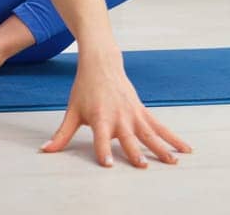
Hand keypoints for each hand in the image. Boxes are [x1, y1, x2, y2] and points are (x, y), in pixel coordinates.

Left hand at [40, 57, 190, 166]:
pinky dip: (173, 137)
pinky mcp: (142, 111)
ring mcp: (134, 114)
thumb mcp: (72, 111)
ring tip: (172, 162)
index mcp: (100, 117)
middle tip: (142, 166)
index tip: (107, 164)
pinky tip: (185, 149)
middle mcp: (119, 116)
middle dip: (135, 152)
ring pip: (150, 133)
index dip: (103, 150)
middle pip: (128, 137)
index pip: (100, 138)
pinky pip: (160, 126)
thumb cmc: (85, 89)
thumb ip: (62, 134)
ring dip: (161, 148)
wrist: (102, 63)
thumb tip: (45, 151)